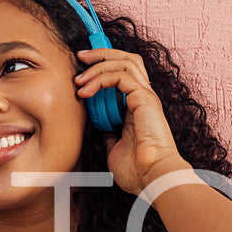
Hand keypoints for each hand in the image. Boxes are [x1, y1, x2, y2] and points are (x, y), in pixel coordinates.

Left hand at [74, 48, 186, 194]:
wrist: (151, 178)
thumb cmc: (137, 170)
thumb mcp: (114, 149)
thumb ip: (108, 135)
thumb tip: (99, 128)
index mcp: (138, 106)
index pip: (124, 73)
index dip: (104, 65)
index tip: (82, 71)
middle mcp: (144, 97)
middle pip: (127, 59)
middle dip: (102, 53)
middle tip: (81, 56)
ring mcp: (146, 96)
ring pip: (124, 62)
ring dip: (98, 65)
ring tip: (79, 79)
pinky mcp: (144, 99)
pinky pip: (121, 76)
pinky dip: (100, 78)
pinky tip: (86, 92)